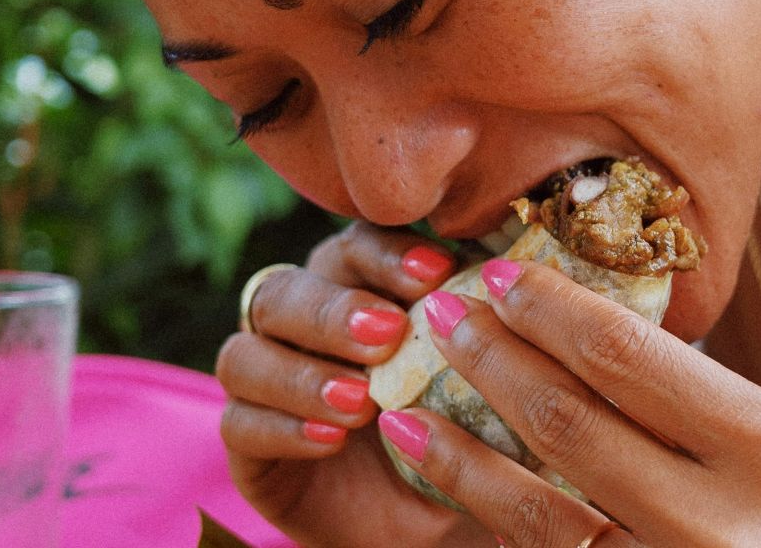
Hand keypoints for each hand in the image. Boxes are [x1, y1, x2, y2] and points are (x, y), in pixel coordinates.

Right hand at [216, 223, 487, 546]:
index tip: (436, 271)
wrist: (433, 514)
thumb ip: (480, 330)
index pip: (354, 247)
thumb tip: (522, 279)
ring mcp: (263, 383)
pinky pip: (238, 425)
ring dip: (303, 374)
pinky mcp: (246, 444)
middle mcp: (298, 326)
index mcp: (355, 289)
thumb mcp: (478, 380)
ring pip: (246, 355)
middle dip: (337, 310)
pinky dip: (284, 427)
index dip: (388, 254)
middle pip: (287, 291)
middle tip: (389, 334)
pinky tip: (332, 440)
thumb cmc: (461, 430)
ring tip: (361, 400)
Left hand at [378, 260, 760, 547]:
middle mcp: (719, 520)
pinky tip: (460, 500)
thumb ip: (708, 406)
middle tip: (443, 319)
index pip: (630, 355)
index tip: (502, 275)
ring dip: (460, 456)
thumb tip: (594, 343)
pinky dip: (499, 532)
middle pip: (569, 422)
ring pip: (537, 511)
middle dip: (491, 362)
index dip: (549, 308)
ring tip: (404, 412)